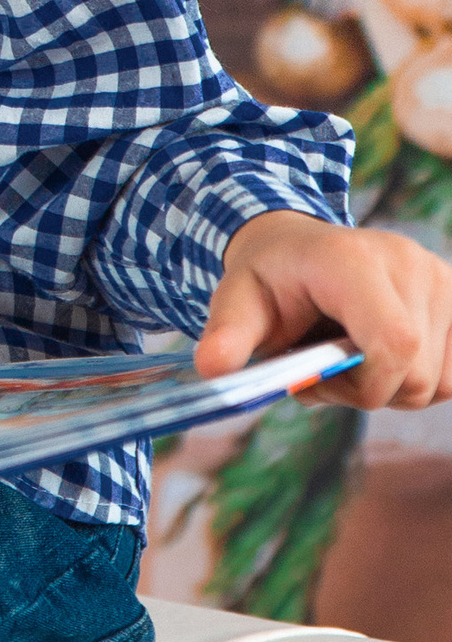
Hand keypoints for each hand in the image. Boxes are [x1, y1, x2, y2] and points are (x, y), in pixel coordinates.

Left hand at [195, 210, 451, 410]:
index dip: (366, 386)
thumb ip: (227, 335)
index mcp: (351, 260)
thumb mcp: (236, 303)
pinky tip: (381, 356)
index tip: (321, 382)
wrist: (296, 249)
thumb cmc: (268, 280)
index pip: (394, 344)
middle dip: (367, 392)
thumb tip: (213, 369)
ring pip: (441, 382)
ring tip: (352, 358)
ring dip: (393, 388)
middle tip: (324, 370)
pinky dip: (419, 380)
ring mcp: (440, 278)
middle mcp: (408, 262)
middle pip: (417, 374)